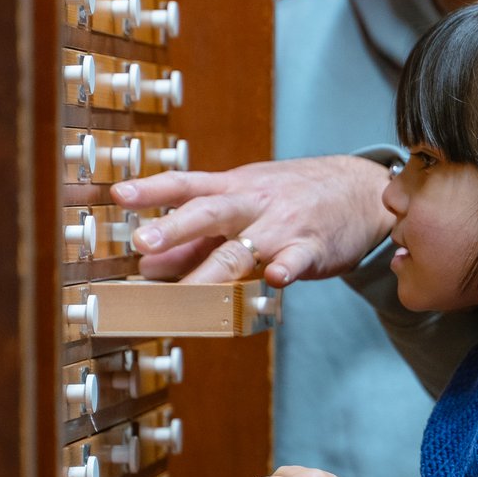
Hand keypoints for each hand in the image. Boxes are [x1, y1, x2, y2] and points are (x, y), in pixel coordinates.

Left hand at [111, 155, 394, 286]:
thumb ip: (198, 237)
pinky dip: (285, 268)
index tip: (118, 194)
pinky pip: (297, 258)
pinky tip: (274, 279)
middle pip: (209, 213)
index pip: (185, 185)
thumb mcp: (244, 206)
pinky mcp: (312, 248)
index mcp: (232, 189)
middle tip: (142, 244)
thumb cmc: (292, 199)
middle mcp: (253, 204)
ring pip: (244, 246)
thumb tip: (149, 264)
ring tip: (186, 291)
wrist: (359, 189)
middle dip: (174, 228)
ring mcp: (282, 226)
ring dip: (214, 268)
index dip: (151, 189)